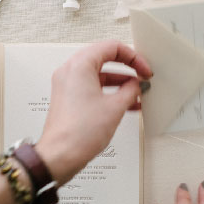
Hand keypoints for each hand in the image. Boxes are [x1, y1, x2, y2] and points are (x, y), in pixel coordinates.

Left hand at [35, 40, 152, 185]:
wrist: (59, 156)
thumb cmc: (78, 133)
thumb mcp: (115, 108)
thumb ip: (130, 90)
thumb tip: (136, 85)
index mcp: (80, 65)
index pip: (112, 47)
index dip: (133, 57)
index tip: (144, 70)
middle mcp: (70, 71)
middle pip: (104, 58)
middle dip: (127, 69)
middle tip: (142, 77)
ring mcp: (67, 85)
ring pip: (99, 75)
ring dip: (120, 82)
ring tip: (137, 93)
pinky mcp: (68, 98)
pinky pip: (92, 87)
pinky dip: (108, 92)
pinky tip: (125, 104)